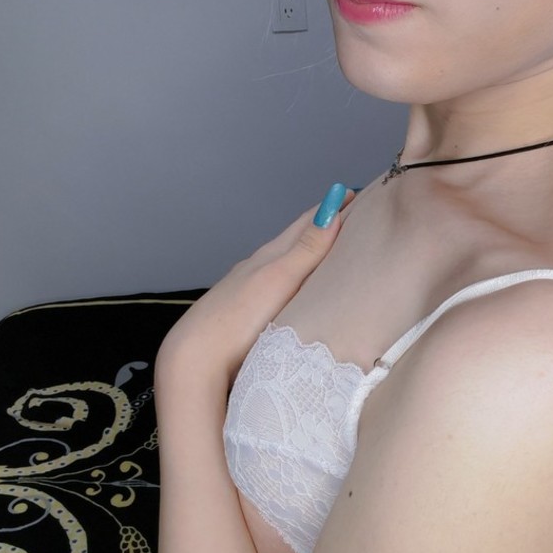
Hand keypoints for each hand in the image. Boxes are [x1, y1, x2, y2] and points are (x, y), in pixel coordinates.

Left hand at [159, 183, 353, 386]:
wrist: (197, 359)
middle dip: (322, 229)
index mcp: (269, 257)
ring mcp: (249, 292)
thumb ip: (306, 249)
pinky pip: (278, 289)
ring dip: (308, 257)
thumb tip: (332, 211)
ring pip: (284, 266)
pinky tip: (299, 294)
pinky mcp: (245, 316)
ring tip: (332, 256)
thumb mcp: (278, 278)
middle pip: (294, 242)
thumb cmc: (238, 318)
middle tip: (352, 219)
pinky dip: (295, 282)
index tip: (355, 193)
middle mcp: (257, 269)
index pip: (305, 223)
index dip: (330, 208)